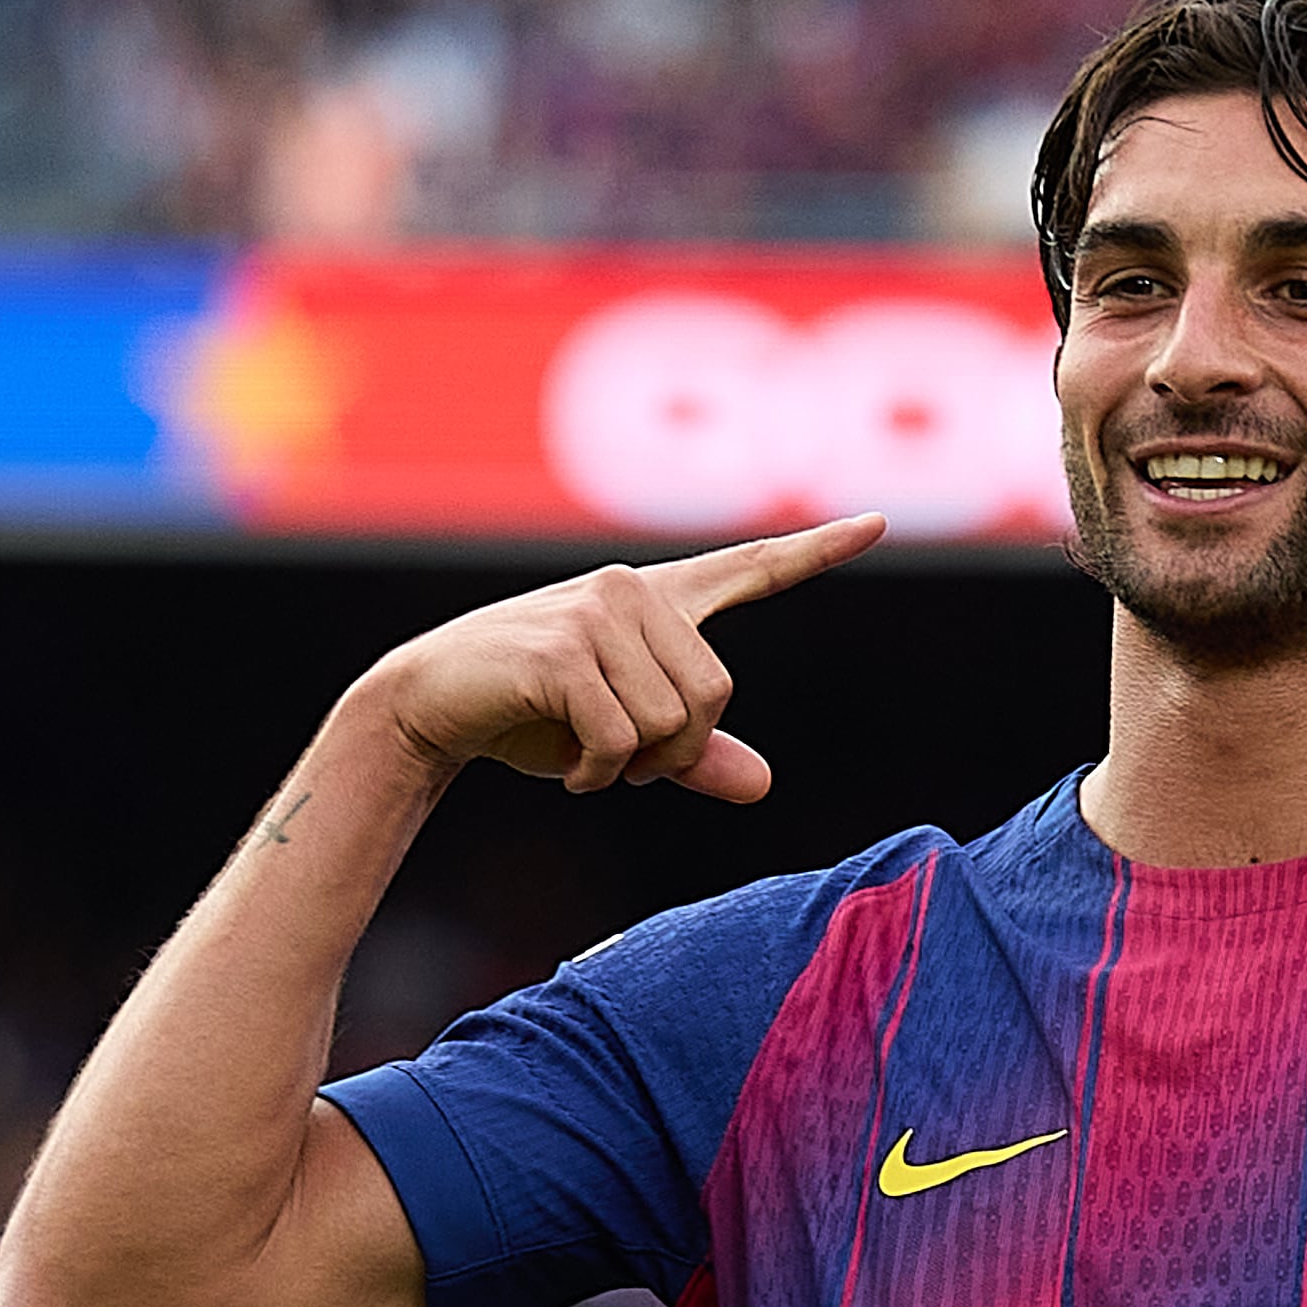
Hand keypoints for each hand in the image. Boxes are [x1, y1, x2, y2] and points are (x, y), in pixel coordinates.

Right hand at [358, 514, 886, 799]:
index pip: (751, 569)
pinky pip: (620, 738)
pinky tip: (568, 771)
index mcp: (657, 602)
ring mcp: (598, 613)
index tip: (879, 522)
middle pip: (713, 696)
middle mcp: (633, 591)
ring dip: (630, 768)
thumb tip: (763, 784)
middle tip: (621, 764)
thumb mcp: (621, 739)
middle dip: (674, 753)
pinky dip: (598, 775)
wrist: (428, 706)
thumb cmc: (526, 715)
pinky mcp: (563, 648)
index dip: (819, 551)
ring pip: (670, 724)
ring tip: (584, 758)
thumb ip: (691, 757)